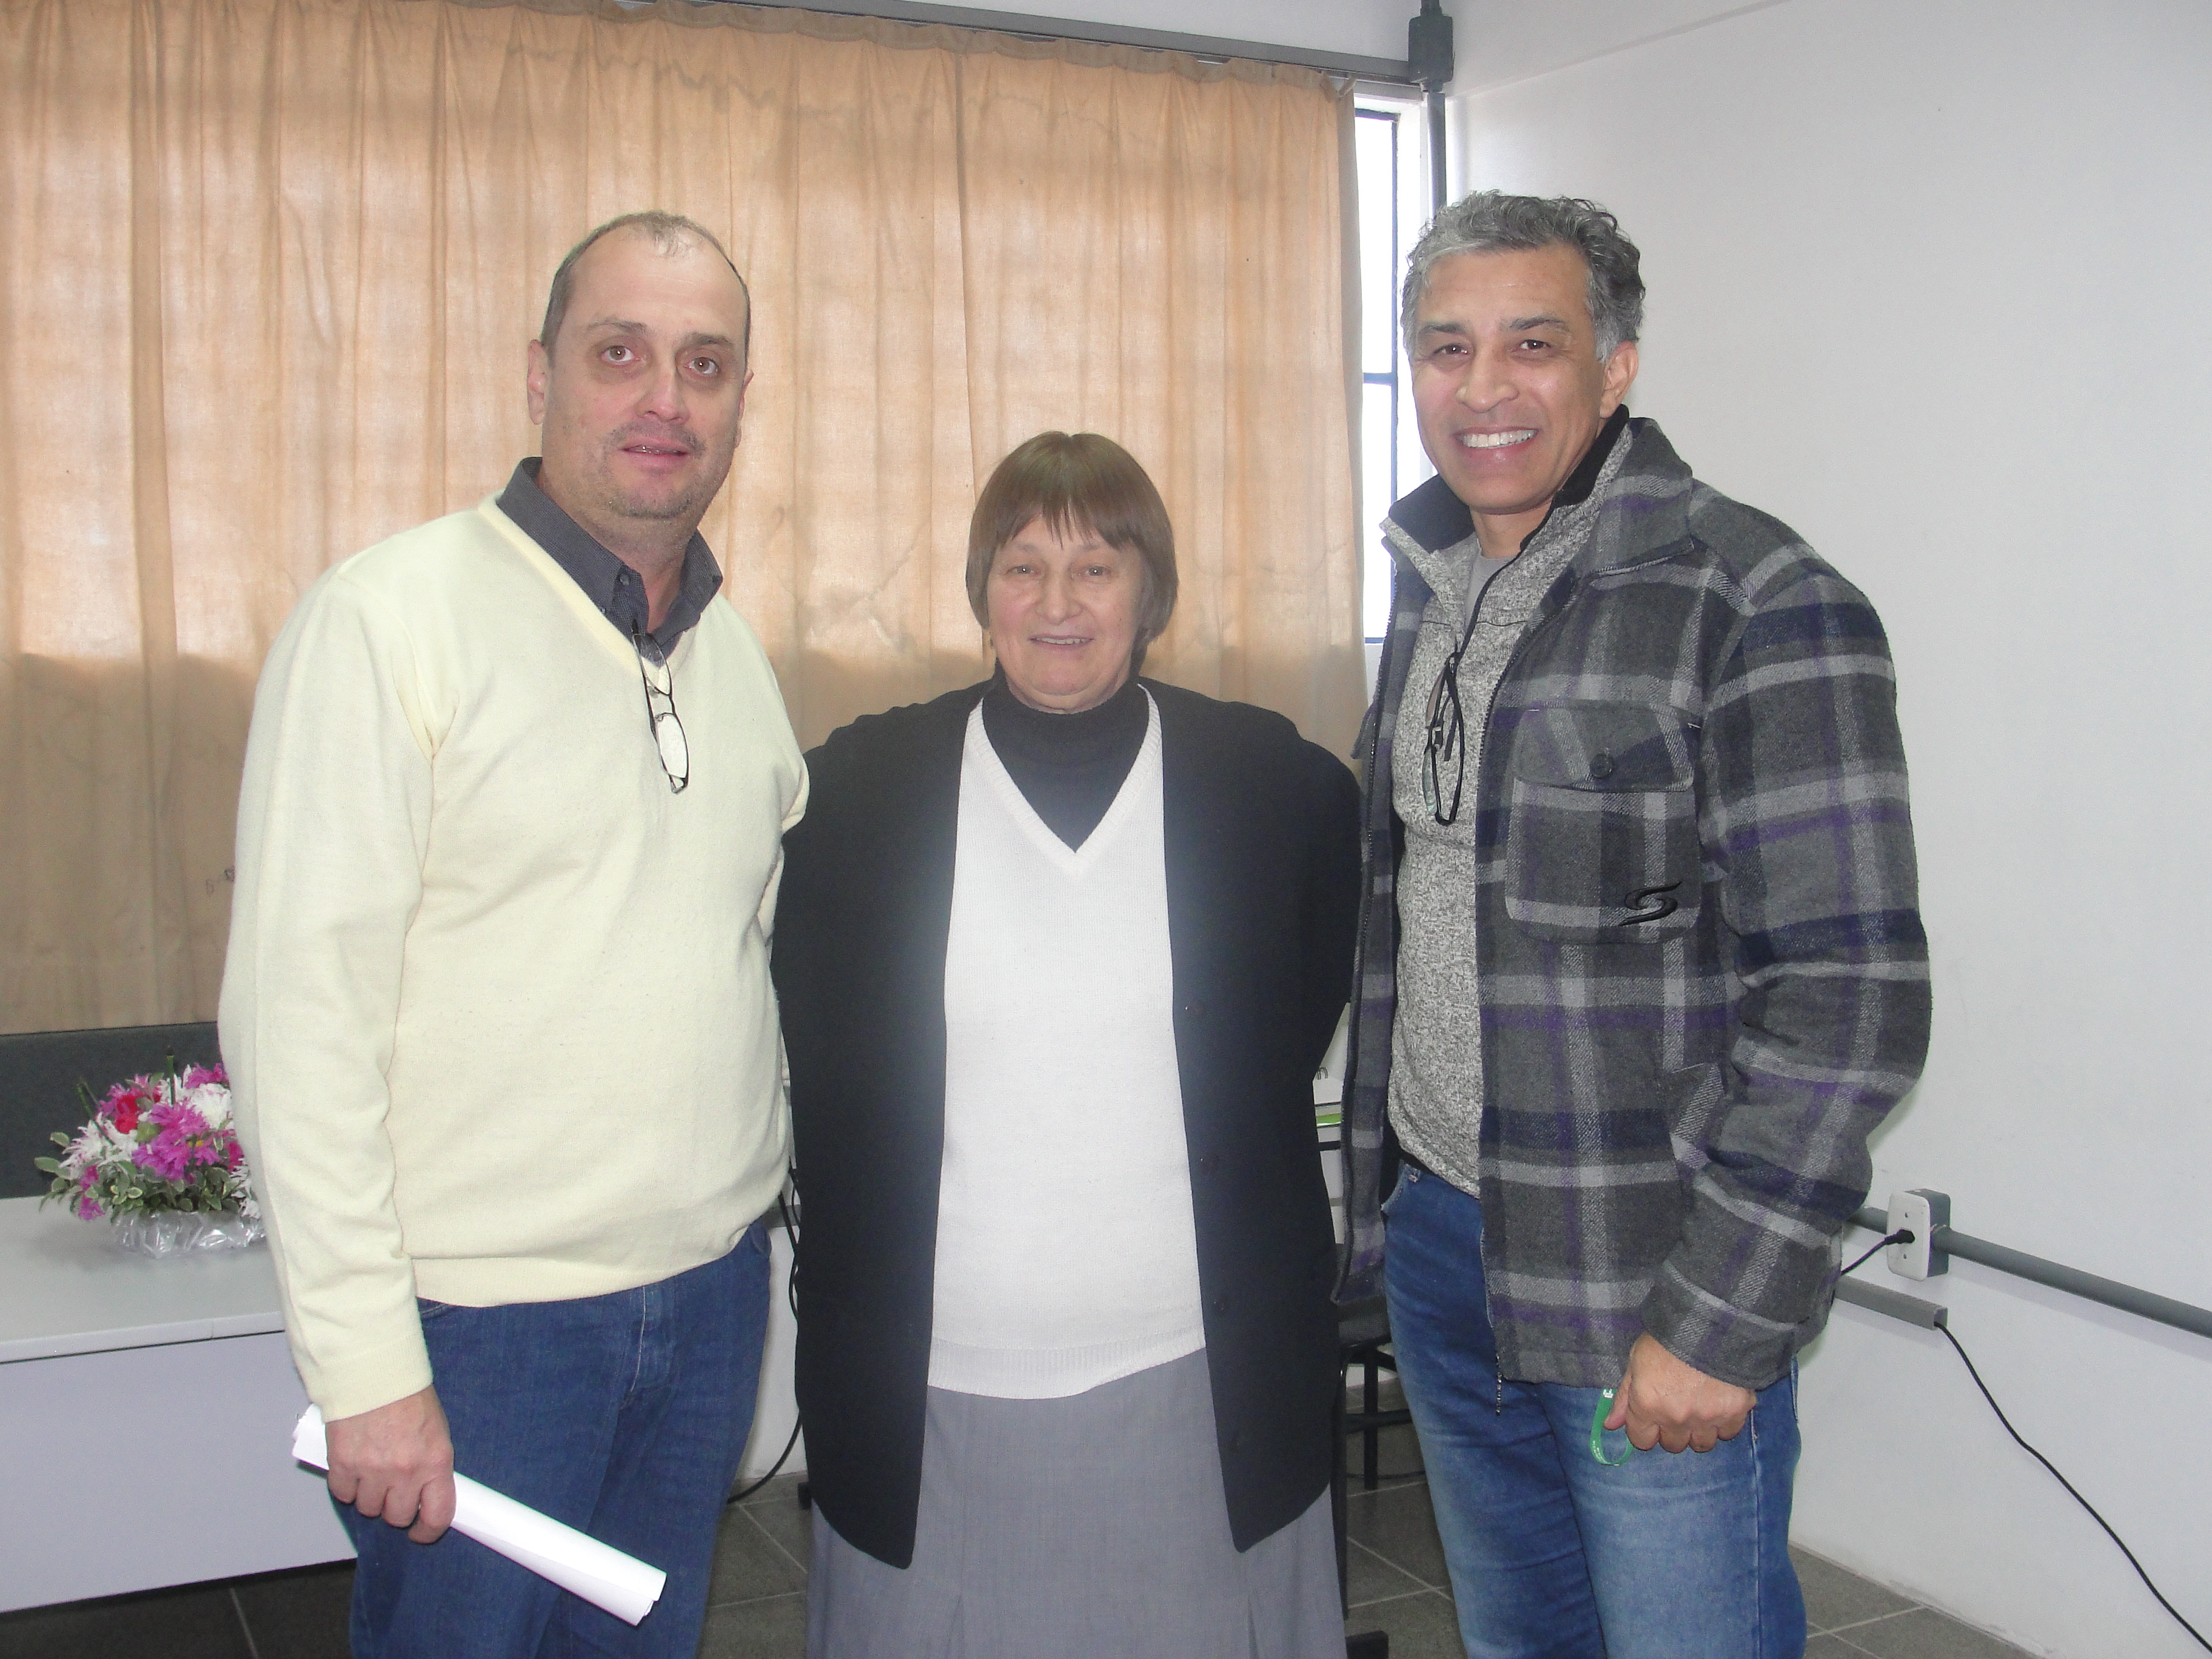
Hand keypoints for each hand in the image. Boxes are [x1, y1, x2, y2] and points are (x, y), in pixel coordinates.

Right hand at [325, 1385, 456, 1541]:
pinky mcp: (343, 1465)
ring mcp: (372, 1471)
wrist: (374, 1371)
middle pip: (397, 1516)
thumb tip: (425, 1489)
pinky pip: (343, 1493)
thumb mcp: (435, 1429)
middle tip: (393, 1489)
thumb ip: (430, 1462)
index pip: (437, 1516)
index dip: (428, 1531)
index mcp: (435, 1461)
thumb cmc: (407, 1394)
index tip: (421, 1531)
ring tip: (372, 1470)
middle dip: (395, 1507)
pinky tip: (353, 1466)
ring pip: (368, 1508)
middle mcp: (405, 1472)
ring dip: (369, 1496)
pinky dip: (346, 1485)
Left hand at [1603, 1333, 1754, 1453]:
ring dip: (1698, 1431)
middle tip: (1677, 1409)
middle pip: (1673, 1445)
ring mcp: (1708, 1418)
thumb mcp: (1636, 1361)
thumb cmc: (1665, 1339)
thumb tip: (1610, 1425)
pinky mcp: (1735, 1412)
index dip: (1645, 1430)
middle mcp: (1677, 1419)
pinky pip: (1729, 1432)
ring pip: (1702, 1444)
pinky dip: (1724, 1423)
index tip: (1651, 1417)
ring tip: (1699, 1409)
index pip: (1643, 1441)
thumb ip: (1624, 1397)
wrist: (1708, 1322)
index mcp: (1648, 1406)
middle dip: (1672, 1431)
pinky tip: (1720, 1404)